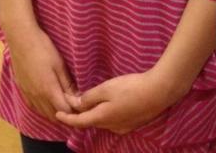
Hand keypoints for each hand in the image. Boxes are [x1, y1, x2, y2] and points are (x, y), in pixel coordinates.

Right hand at [7, 25, 76, 120]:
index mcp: (48, 90)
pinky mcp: (21, 88)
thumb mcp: (59, 64)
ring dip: (53, 112)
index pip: (64, 111)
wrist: (20, 37)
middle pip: (53, 115)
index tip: (80, 105)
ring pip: (42, 112)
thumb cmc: (42, 48)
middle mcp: (37, 96)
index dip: (74, 111)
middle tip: (73, 105)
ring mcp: (27, 93)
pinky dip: (42, 108)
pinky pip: (33, 106)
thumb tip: (78, 98)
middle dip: (65, 114)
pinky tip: (46, 101)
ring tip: (61, 103)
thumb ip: (68, 84)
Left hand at [55, 69, 177, 134]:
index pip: (80, 122)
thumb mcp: (106, 89)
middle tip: (70, 103)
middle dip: (79, 115)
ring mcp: (124, 126)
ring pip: (102, 121)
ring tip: (85, 103)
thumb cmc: (130, 88)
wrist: (158, 92)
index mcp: (103, 118)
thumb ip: (89, 97)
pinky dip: (103, 114)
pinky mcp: (132, 123)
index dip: (67, 118)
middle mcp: (112, 126)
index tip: (57, 114)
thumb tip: (75, 104)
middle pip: (91, 122)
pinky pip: (112, 120)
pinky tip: (105, 105)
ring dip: (92, 114)